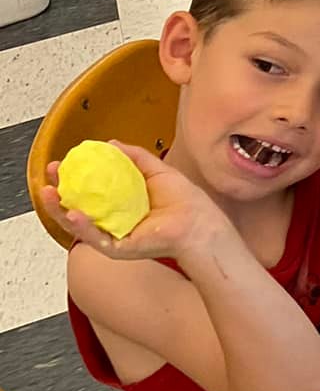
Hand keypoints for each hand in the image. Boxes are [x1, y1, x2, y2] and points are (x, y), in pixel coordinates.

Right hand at [41, 144, 229, 263]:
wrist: (200, 224)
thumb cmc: (185, 202)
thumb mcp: (156, 171)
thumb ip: (134, 157)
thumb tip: (111, 143)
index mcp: (119, 204)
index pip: (87, 191)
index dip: (70, 178)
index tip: (60, 163)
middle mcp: (112, 220)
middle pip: (75, 207)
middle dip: (56, 193)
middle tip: (48, 175)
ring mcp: (113, 235)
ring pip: (77, 225)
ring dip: (58, 210)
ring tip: (47, 194)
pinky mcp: (118, 248)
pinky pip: (95, 237)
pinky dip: (82, 226)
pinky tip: (72, 213)